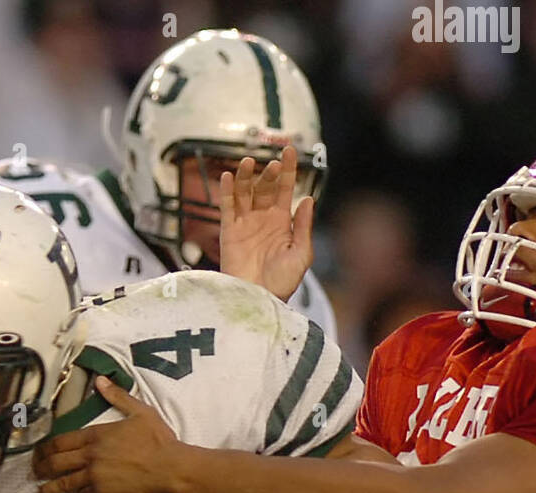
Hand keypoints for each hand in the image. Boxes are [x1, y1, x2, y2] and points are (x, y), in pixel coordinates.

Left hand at [34, 377, 183, 492]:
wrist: (170, 467)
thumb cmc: (158, 439)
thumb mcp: (140, 412)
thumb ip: (118, 396)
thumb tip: (100, 380)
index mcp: (96, 434)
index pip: (61, 441)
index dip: (46, 448)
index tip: (39, 453)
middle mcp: (90, 455)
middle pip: (56, 463)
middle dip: (41, 468)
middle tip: (35, 472)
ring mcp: (95, 476)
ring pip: (64, 483)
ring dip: (50, 488)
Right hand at [219, 146, 314, 302]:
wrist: (258, 300)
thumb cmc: (282, 283)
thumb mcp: (301, 255)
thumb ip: (303, 227)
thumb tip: (308, 199)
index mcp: (282, 223)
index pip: (285, 189)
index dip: (288, 170)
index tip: (289, 150)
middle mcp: (263, 219)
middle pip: (264, 187)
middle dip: (268, 174)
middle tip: (273, 164)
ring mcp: (245, 224)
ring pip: (245, 193)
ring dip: (247, 177)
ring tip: (249, 163)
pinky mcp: (229, 232)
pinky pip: (227, 207)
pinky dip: (228, 191)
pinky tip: (230, 177)